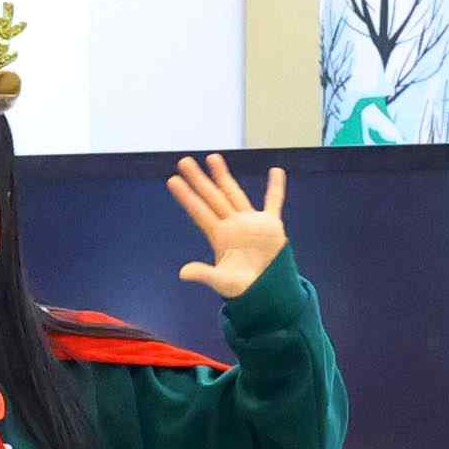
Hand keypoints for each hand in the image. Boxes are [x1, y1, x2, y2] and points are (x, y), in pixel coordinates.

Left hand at [169, 153, 289, 298]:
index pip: (199, 211)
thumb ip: (204, 274)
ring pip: (234, 193)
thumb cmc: (242, 288)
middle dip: (199, 179)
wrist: (266, 291)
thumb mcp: (222, 281)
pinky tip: (276, 171)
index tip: (173, 180)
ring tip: (212, 157)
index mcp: (219, 236)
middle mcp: (232, 225)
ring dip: (223, 176)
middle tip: (184, 161)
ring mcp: (251, 222)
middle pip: (212, 196)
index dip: (187, 196)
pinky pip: (273, 202)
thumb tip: (183, 273)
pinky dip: (276, 187)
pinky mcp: (271, 225)